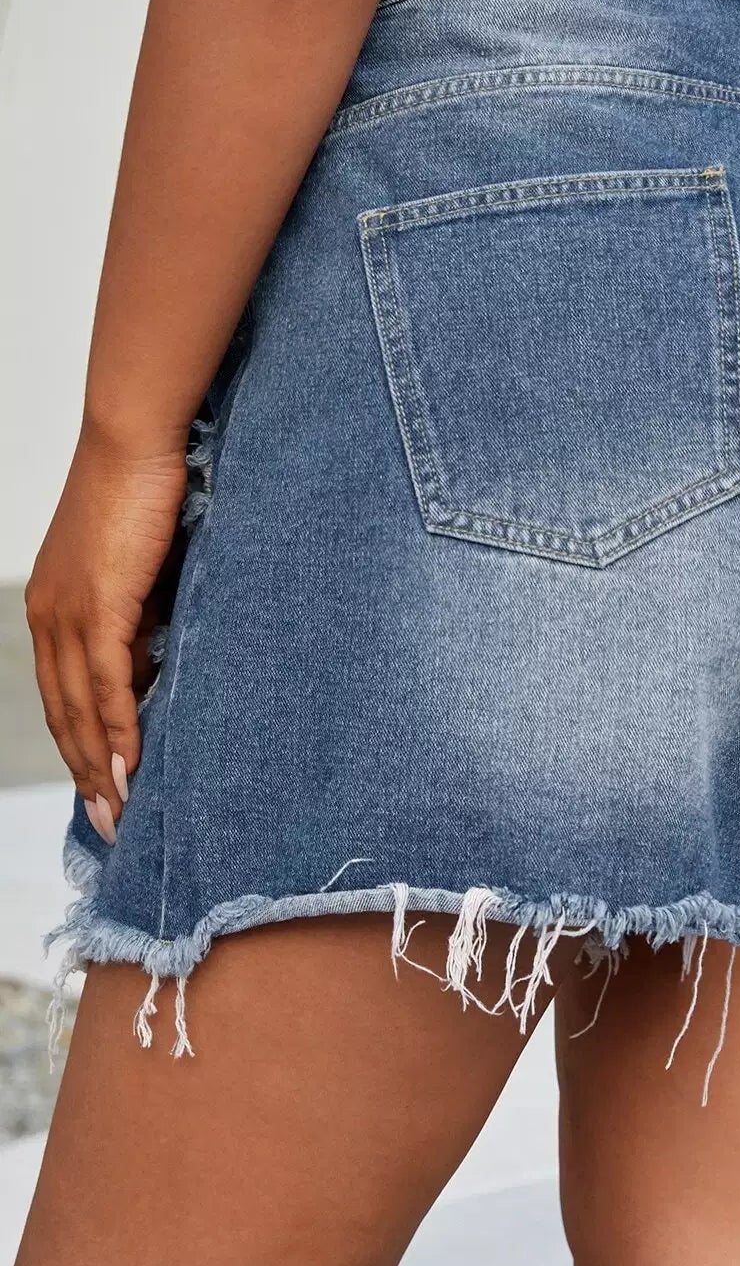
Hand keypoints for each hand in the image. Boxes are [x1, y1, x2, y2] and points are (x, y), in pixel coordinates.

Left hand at [25, 425, 187, 840]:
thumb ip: (145, 614)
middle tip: (110, 824)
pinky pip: (107, 684)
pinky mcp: (100, 606)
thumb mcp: (140, 566)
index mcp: (52, 606)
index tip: (102, 789)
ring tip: (123, 812)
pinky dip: (120, 730)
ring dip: (102, 766)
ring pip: (81, 709)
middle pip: (63, 714)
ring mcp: (69, 613)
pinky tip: (132, 765)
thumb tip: (164, 658)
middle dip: (87, 775)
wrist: (134, 441)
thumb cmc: (144, 488)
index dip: (79, 746)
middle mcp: (49, 616)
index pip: (61, 694)